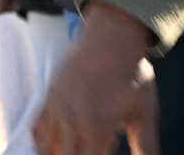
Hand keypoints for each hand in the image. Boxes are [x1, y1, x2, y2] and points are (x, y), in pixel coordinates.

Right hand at [34, 2, 158, 154]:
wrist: (111, 39)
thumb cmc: (132, 76)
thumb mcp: (145, 111)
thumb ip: (147, 144)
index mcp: (98, 128)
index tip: (104, 150)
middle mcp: (72, 123)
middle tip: (97, 144)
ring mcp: (55, 112)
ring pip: (47, 151)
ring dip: (61, 151)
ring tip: (80, 144)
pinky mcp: (46, 103)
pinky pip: (36, 135)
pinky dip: (44, 145)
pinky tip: (60, 143)